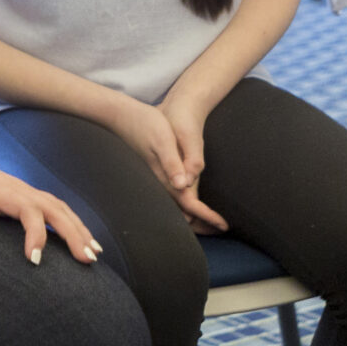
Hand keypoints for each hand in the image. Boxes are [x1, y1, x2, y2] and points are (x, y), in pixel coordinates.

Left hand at [0, 147, 101, 265]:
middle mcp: (18, 190)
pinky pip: (54, 209)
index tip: (35, 261)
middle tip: (88, 261)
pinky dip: (71, 223)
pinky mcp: (23, 197)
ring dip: (79, 230)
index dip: (36, 235)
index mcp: (1, 190)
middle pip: (55, 209)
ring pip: (60, 208)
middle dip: (74, 234)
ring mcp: (23, 192)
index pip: (29, 211)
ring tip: (94, 255)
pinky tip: (81, 240)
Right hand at [101, 98, 227, 230]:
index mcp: (166, 177)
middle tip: (223, 229)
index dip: (208, 217)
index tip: (224, 226)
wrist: (122, 116)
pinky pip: (174, 197)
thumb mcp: (162, 140)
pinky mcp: (157, 173)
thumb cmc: (145, 124)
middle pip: (184, 212)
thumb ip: (172, 163)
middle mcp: (162, 182)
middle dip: (203, 223)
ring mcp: (158, 178)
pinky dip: (187, 205)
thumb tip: (182, 185)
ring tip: (212, 223)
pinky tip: (192, 204)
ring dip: (196, 216)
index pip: (190, 205)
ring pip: (178, 206)